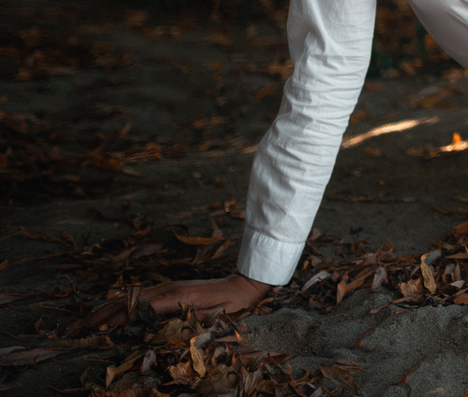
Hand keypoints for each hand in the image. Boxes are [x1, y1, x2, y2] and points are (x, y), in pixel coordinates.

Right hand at [79, 274, 271, 330]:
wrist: (245, 285)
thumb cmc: (233, 304)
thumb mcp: (215, 315)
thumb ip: (189, 320)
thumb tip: (162, 328)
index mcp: (175, 296)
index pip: (136, 310)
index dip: (115, 321)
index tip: (94, 332)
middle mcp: (165, 289)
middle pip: (123, 302)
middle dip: (96, 316)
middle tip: (72, 330)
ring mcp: (165, 287)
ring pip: (126, 299)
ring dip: (101, 311)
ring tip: (80, 323)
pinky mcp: (167, 289)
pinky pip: (135, 298)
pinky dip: (116, 306)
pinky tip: (105, 314)